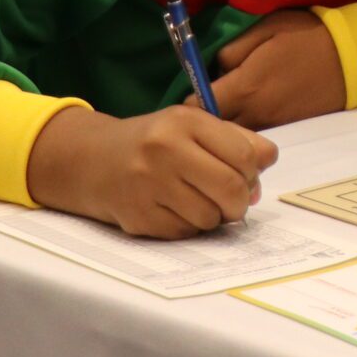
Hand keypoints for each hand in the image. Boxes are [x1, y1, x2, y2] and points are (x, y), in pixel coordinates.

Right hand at [25, 104, 277, 235]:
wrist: (92, 160)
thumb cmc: (155, 143)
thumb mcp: (193, 127)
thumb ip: (236, 142)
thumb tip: (263, 173)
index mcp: (184, 122)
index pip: (244, 155)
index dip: (253, 172)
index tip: (246, 176)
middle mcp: (164, 150)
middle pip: (231, 189)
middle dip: (240, 201)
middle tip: (233, 201)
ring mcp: (148, 185)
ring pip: (210, 218)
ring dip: (214, 216)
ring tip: (198, 201)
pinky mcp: (138, 217)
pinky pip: (185, 233)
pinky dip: (189, 227)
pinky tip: (174, 210)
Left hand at [200, 8, 346, 126]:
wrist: (353, 58)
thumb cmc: (306, 36)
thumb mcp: (265, 28)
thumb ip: (232, 50)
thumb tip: (214, 70)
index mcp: (245, 87)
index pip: (197, 108)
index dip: (189, 102)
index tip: (193, 91)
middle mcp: (255, 113)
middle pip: (213, 130)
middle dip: (205, 120)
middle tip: (208, 103)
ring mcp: (272, 124)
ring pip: (234, 137)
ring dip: (226, 128)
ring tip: (230, 109)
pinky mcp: (287, 128)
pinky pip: (256, 134)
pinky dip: (247, 129)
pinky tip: (253, 111)